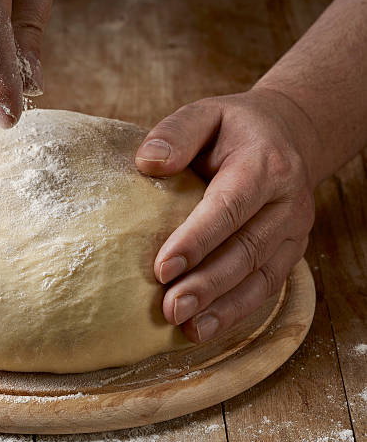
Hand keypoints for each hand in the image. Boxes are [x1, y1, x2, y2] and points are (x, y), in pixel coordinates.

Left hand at [135, 88, 319, 342]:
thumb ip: (177, 132)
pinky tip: (205, 328)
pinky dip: (236, 311)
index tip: (162, 268)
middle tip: (170, 309)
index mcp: (264, 164)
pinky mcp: (290, 252)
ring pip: (260, 276)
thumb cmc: (234, 129)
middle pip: (247, 250)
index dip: (196, 240)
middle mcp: (287, 202)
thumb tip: (148, 163)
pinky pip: (265, 287)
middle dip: (207, 284)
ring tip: (187, 329)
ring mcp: (294, 231)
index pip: (229, 207)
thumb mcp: (206, 113)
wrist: (287, 135)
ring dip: (223, 307)